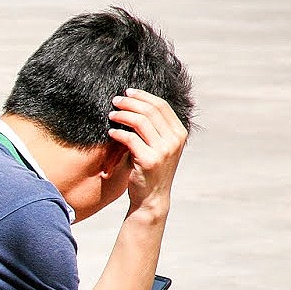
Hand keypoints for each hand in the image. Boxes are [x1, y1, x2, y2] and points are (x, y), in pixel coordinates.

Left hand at [107, 88, 187, 215]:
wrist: (152, 197)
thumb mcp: (159, 146)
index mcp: (180, 133)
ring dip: (122, 115)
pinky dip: (118, 132)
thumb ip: (155, 128)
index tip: (127, 92)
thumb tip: (136, 103)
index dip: (143, 96)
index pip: (162, 105)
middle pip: (150, 110)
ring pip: (140, 122)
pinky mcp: (149, 160)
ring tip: (111, 115)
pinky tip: (111, 132)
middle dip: (130, 102)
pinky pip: (130, 139)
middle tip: (115, 101)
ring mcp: (163, 150)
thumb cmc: (151, 170)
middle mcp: (174, 140)